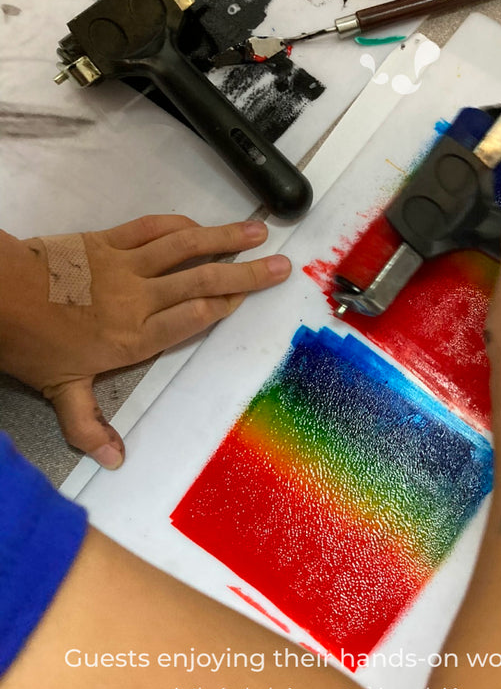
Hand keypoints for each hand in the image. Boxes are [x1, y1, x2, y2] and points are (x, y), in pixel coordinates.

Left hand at [0, 215, 290, 468]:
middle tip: (281, 265)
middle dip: (247, 274)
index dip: (225, 305)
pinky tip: (202, 226)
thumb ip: (88, 425)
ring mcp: (126, 265)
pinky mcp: (108, 240)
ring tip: (259, 231)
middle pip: (202, 282)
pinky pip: (152, 229)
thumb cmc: (30, 343)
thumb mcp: (59, 390)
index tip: (249, 297)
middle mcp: (139, 298)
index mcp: (134, 337)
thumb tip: (114, 462)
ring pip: (186, 248)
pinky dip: (181, 226)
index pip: (192, 318)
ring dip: (226, 238)